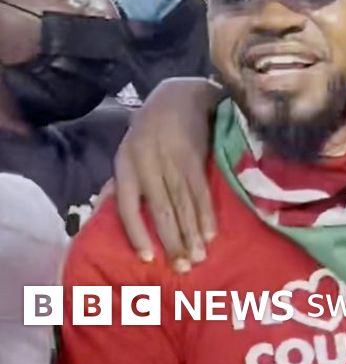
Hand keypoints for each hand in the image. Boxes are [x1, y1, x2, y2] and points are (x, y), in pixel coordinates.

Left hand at [114, 78, 221, 272]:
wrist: (179, 95)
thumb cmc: (150, 129)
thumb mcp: (129, 151)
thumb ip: (126, 183)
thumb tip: (118, 215)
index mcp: (126, 166)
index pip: (129, 208)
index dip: (139, 234)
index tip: (149, 258)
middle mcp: (149, 166)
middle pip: (162, 211)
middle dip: (173, 241)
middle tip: (183, 268)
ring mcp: (174, 162)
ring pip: (184, 205)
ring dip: (193, 234)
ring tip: (199, 257)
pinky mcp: (196, 159)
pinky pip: (202, 192)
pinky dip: (206, 214)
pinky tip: (210, 233)